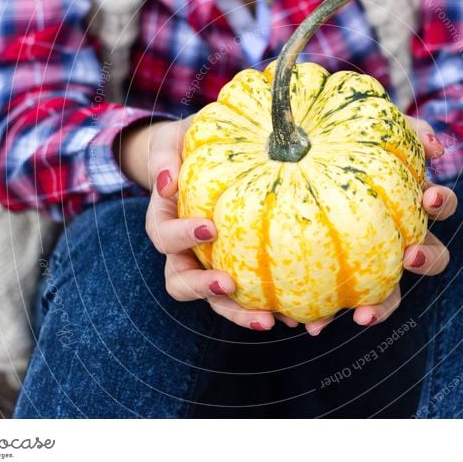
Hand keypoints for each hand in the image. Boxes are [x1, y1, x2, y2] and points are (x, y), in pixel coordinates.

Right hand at [118, 118, 297, 330]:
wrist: (205, 156)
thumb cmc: (188, 146)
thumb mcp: (171, 142)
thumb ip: (165, 157)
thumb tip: (169, 181)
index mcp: (165, 221)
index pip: (164, 236)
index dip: (182, 237)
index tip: (209, 228)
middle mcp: (184, 251)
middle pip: (182, 282)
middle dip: (204, 289)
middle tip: (229, 285)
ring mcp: (210, 264)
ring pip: (216, 300)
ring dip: (239, 313)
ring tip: (269, 320)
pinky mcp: (239, 270)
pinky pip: (250, 296)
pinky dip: (271, 308)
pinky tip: (298, 316)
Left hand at [304, 115, 455, 335]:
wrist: (296, 163)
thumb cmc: (346, 147)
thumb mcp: (375, 129)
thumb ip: (406, 131)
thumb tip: (435, 147)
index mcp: (411, 202)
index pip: (441, 204)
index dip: (442, 201)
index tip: (429, 194)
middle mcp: (402, 238)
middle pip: (432, 255)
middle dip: (426, 258)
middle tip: (411, 254)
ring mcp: (375, 264)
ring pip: (391, 293)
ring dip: (382, 306)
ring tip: (361, 314)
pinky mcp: (342, 284)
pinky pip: (338, 304)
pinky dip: (326, 316)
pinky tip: (302, 322)